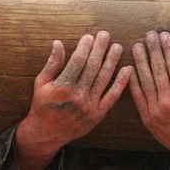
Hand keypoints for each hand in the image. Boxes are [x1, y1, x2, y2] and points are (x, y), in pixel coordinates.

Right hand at [15, 32, 129, 169]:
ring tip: (117, 46)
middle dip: (100, 49)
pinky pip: (112, 96)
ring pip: (104, 78)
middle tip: (106, 35)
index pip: (77, 61)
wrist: (46, 134)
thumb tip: (58, 42)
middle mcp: (77, 96)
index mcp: (62, 86)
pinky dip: (121, 82)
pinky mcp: (98, 114)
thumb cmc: (42, 105)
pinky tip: (127, 70)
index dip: (85, 47)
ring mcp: (89, 105)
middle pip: (93, 67)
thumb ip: (52, 63)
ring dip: (112, 61)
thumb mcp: (41, 83)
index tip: (89, 36)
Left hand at [129, 31, 169, 169]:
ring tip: (137, 46)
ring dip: (140, 62)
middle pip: (158, 69)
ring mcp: (156, 109)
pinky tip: (130, 70)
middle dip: (153, 50)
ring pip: (146, 80)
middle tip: (149, 34)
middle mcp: (168, 100)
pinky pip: (138, 97)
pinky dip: (133, 83)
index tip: (164, 35)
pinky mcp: (147, 117)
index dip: (168, 48)